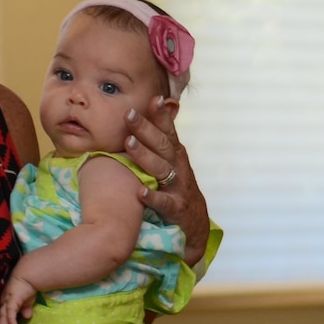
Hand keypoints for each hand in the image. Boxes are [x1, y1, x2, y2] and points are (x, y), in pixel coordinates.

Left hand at [0, 273, 37, 323]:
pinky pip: (10, 313)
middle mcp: (4, 302)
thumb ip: (26, 309)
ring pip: (3, 317)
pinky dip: (10, 321)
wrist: (28, 276)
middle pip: (1, 317)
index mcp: (7, 302)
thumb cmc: (27, 287)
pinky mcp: (11, 301)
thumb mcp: (28, 301)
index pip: (4, 315)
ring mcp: (6, 301)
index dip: (4, 323)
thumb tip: (27, 317)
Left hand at [122, 96, 209, 262]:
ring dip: (144, 156)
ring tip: (128, 143)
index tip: (153, 98)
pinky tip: (140, 192)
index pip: (168, 131)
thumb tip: (160, 106)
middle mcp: (179, 168)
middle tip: (128, 114)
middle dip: (146, 129)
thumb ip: (163, 137)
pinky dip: (153, 197)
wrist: (194, 224)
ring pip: (161, 169)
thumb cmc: (177, 187)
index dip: (161, 115)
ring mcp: (178, 188)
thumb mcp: (173, 161)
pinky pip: (164, 202)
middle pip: (162, 145)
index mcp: (176, 155)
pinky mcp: (176, 209)